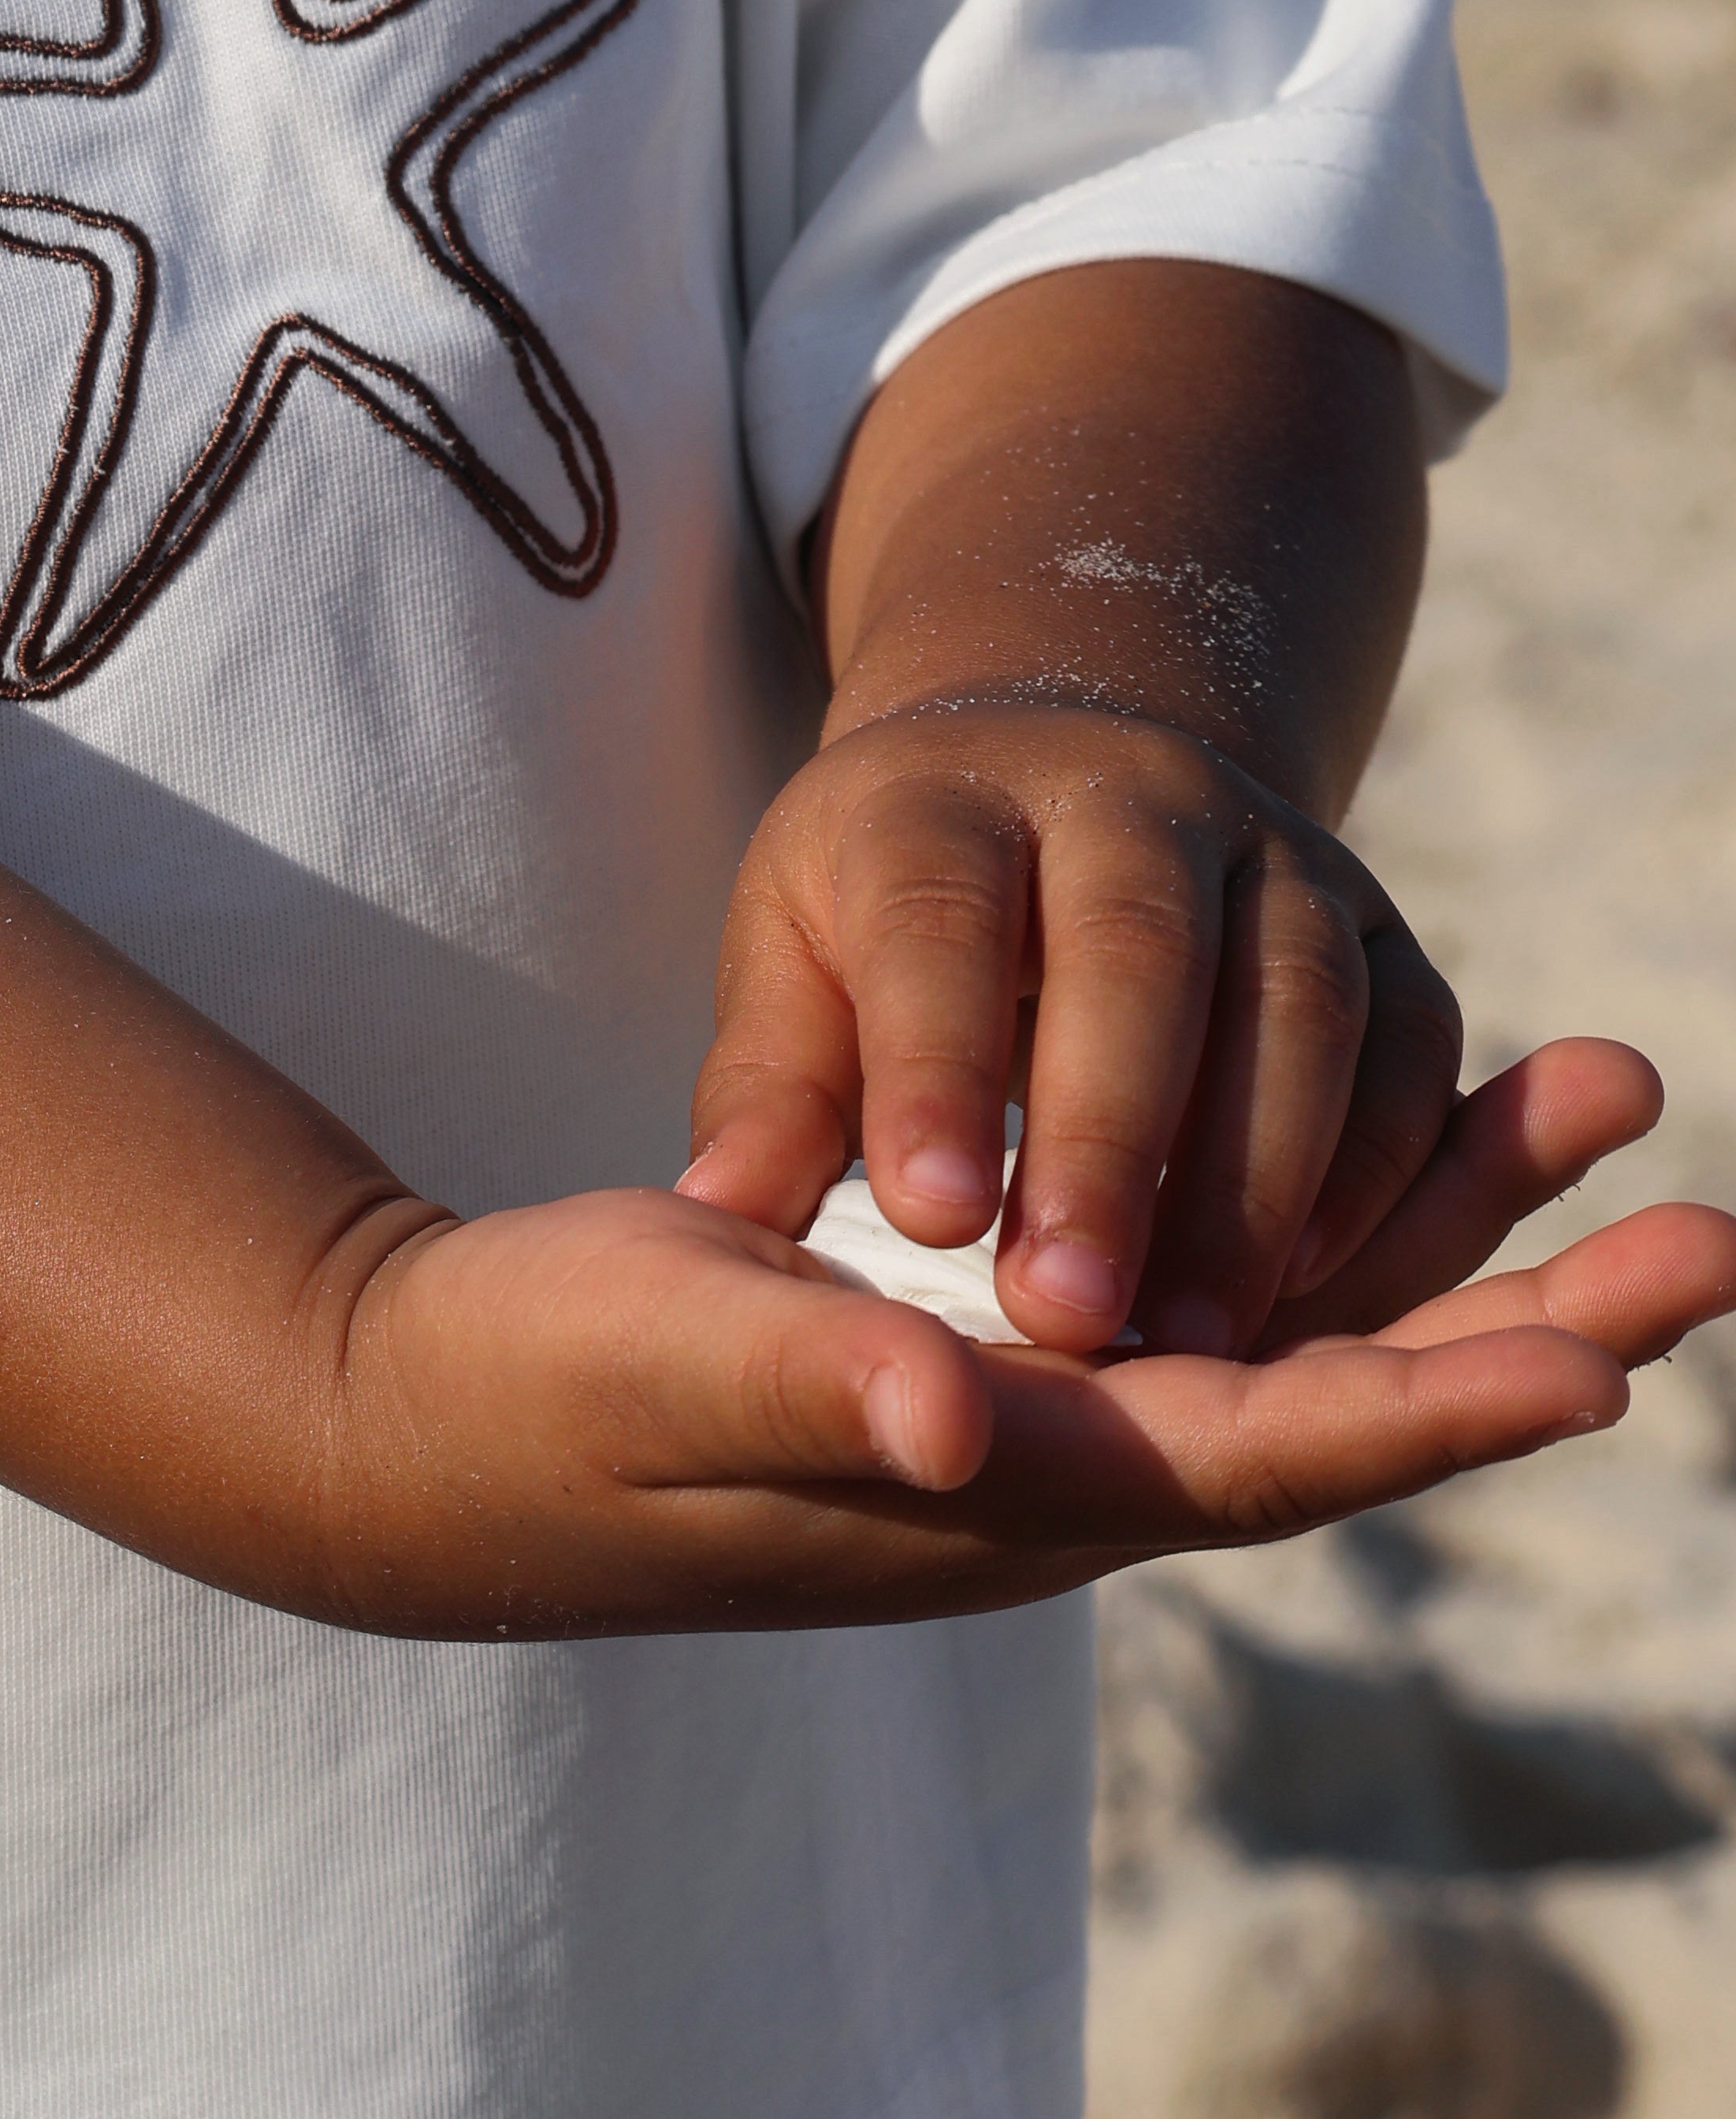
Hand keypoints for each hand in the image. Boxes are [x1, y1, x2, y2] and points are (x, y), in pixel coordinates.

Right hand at [321, 1043, 1735, 1634]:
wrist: (454, 1418)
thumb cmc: (555, 1394)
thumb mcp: (666, 1370)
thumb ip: (817, 1392)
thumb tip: (959, 1422)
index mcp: (1007, 1482)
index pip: (1263, 1451)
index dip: (1428, 1404)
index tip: (1592, 1359)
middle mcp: (1073, 1461)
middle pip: (1345, 1396)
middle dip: (1525, 1316)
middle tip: (1706, 1237)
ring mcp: (1059, 1403)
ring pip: (1311, 1319)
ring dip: (1465, 1231)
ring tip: (1605, 1101)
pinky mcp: (1022, 1337)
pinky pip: (1235, 1272)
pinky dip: (1344, 1200)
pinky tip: (1426, 1130)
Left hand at [680, 698, 1464, 1355]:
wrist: (1055, 774)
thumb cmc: (889, 910)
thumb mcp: (794, 954)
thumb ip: (771, 1086)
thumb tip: (710, 1218)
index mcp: (946, 798)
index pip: (938, 918)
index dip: (935, 1063)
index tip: (928, 1219)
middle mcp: (1127, 797)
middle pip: (1134, 951)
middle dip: (1110, 1141)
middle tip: (1069, 1320)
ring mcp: (1272, 849)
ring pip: (1295, 998)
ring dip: (1256, 1181)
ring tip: (1197, 1344)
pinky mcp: (1378, 925)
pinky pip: (1408, 1038)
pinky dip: (1380, 1165)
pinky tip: (1322, 1289)